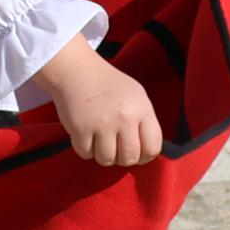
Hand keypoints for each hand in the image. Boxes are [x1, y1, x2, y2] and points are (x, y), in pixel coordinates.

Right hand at [35, 39, 162, 168]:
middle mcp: (124, 117)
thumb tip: (147, 151)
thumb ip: (144, 122)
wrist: (77, 70)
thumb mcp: (136, 96)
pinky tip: (86, 133)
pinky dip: (85, 148)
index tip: (137, 152)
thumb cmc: (108, 85)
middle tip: (115, 146)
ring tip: (99, 138)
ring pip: (107, 160)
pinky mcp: (80, 129)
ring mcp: (102, 124)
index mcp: (141, 108)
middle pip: (130, 158)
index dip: (145, 156)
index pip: (153, 148)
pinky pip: (86, 154)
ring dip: (102, 154)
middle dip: (122, 157)